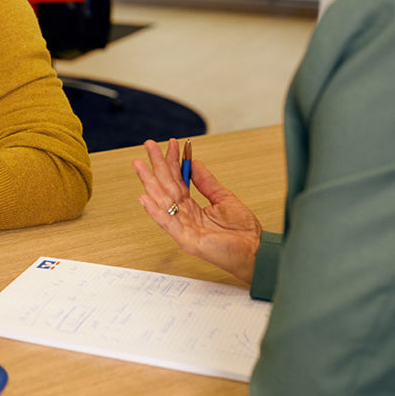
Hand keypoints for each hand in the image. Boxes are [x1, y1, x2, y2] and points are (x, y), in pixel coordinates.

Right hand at [132, 138, 261, 283]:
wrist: (255, 251)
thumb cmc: (242, 231)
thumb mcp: (224, 198)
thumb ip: (206, 182)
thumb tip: (194, 163)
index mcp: (193, 207)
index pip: (177, 180)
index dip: (172, 161)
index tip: (169, 144)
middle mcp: (185, 216)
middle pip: (166, 187)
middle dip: (156, 165)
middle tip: (148, 146)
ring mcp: (184, 227)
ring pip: (162, 201)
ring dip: (149, 183)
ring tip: (139, 166)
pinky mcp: (186, 240)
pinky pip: (168, 224)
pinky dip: (155, 212)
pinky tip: (145, 198)